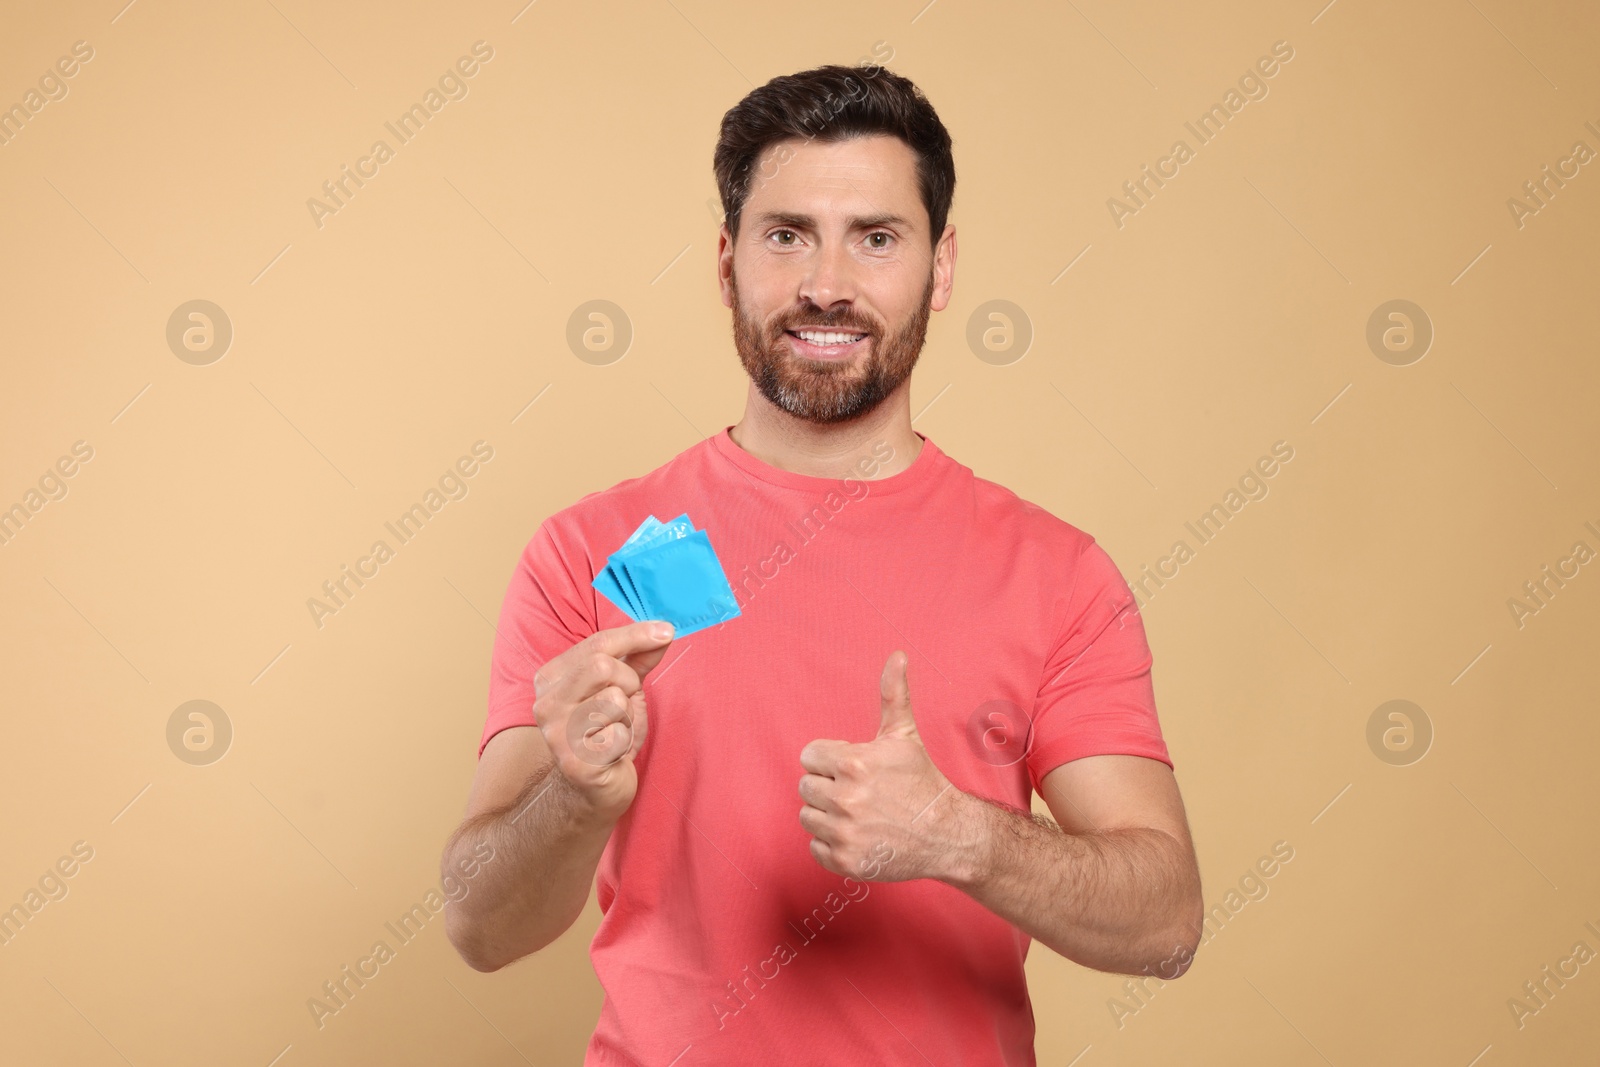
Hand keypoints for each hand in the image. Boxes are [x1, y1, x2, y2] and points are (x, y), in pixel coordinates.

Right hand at [532, 620, 673, 821]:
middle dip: (628, 683)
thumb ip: (638, 659)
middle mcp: (546, 703)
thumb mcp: (622, 689)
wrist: (593, 788)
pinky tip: (611, 753)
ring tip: (615, 730)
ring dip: (627, 716)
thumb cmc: (606, 734)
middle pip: (604, 667)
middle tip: (625, 704)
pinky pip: (619, 734)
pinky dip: (625, 742)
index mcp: (551, 678)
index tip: (666, 631)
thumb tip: (664, 630)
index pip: (598, 643)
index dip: (636, 635)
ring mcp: (556, 733)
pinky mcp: (573, 761)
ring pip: (615, 700)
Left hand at [798, 651, 960, 882]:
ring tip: (860, 814)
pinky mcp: (845, 862)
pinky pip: (815, 847)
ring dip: (828, 816)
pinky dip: (832, 844)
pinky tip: (859, 835)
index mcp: (853, 763)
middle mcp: (846, 799)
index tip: (854, 769)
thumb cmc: (921, 780)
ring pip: (808, 817)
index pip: (809, 757)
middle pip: (806, 787)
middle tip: (859, 793)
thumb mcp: (904, 735)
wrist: (947, 834)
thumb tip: (897, 655)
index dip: (831, 761)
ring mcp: (845, 833)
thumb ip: (893, 694)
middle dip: (829, 787)